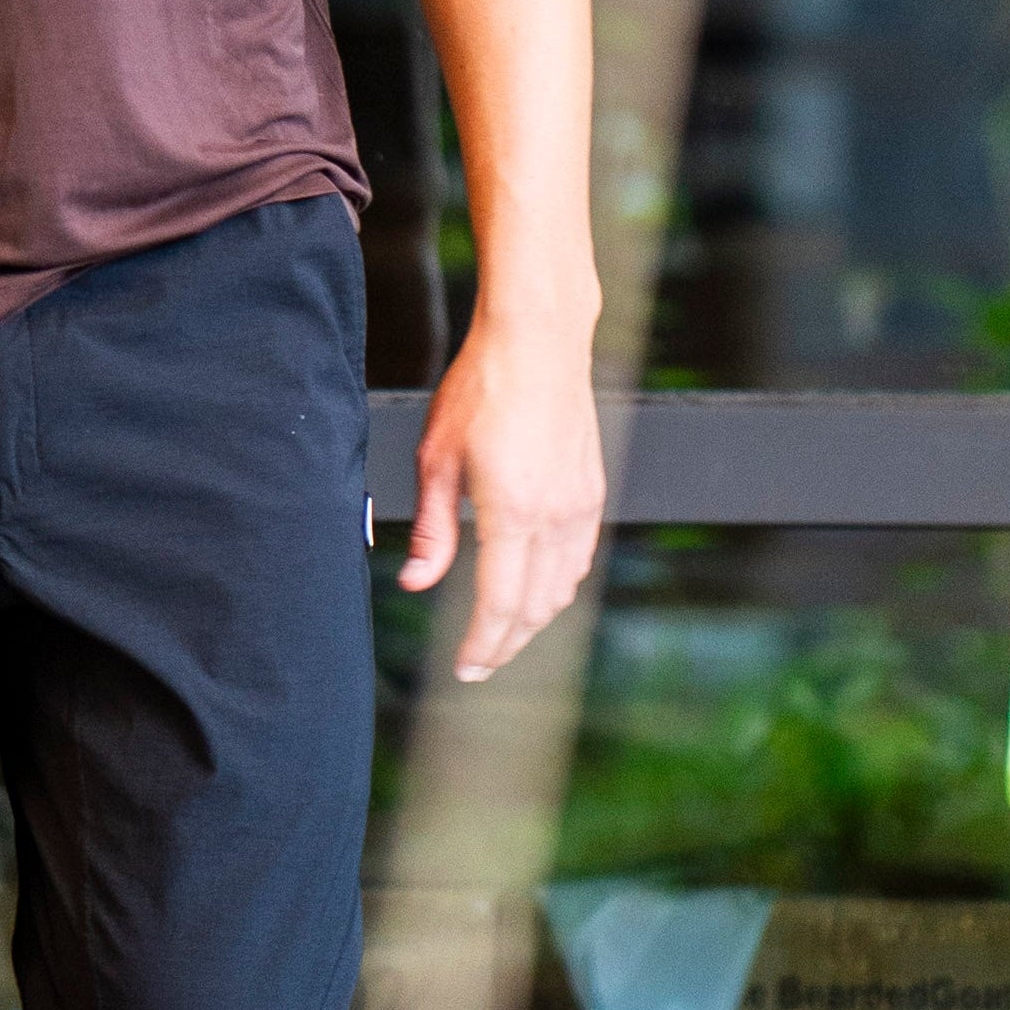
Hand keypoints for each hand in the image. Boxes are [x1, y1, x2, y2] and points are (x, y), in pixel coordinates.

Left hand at [401, 318, 605, 680]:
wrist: (538, 340)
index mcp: (511, 510)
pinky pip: (579, 559)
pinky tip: (537, 592)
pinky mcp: (592, 491)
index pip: (498, 602)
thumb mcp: (437, 458)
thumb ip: (433, 528)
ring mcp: (580, 505)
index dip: (482, 644)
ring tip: (503, 636)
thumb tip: (418, 582)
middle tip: (480, 666)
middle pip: (534, 607)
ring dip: (533, 621)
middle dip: (506, 644)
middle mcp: (554, 515)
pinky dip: (558, 588)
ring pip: (562, 589)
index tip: (465, 668)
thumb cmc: (481, 388)